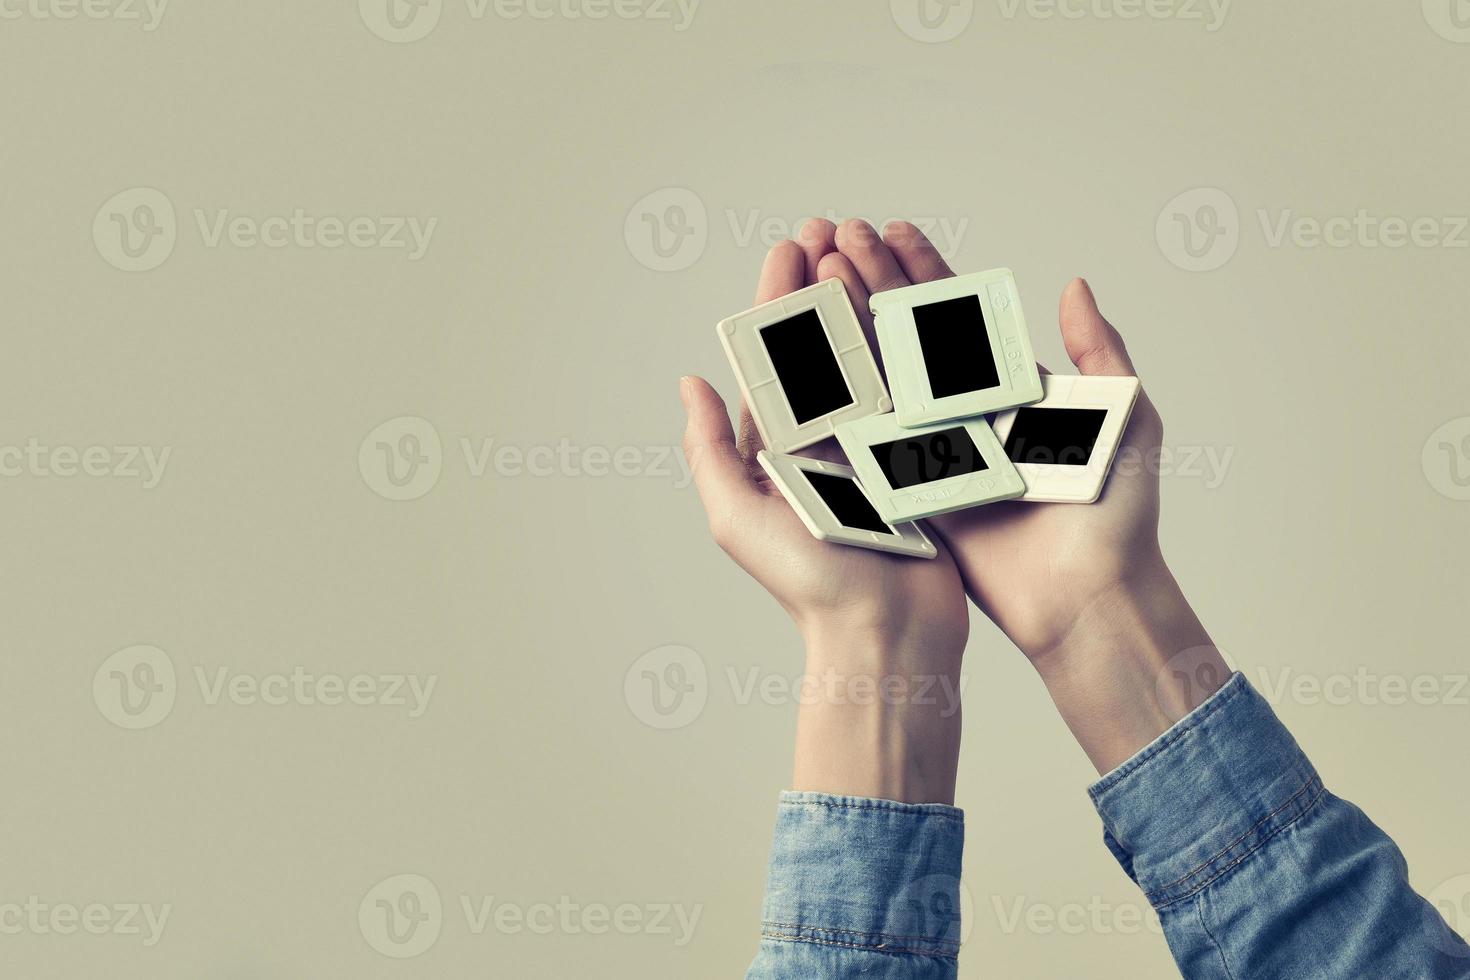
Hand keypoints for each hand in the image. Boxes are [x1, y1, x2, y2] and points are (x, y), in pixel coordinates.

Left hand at [681, 238, 969, 802]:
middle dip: (823, 283)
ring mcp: (874, 446)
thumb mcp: (734, 517)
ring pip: (868, 355)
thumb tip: (687, 381)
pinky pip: (915, 389)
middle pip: (821, 343)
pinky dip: (913, 343)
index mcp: (775, 448)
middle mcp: (822, 440)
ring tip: (871, 247)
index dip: (778, 296)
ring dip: (867, 299)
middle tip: (832, 227)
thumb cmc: (808, 585)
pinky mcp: (920, 458)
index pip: (773, 354)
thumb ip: (707, 449)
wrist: (886, 637)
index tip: (791, 245)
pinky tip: (919, 300)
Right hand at [818, 218, 1227, 772]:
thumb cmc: (1120, 513)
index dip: (925, 270)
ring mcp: (936, 451)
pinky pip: (874, 439)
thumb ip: (1100, 353)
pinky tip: (816, 355)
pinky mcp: (914, 490)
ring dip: (852, 326)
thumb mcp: (1128, 417)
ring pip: (885, 377)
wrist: (1091, 598)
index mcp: (1012, 389)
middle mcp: (968, 414)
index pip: (960, 314)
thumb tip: (1073, 285)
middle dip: (874, 283)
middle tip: (837, 237)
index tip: (892, 229)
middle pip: (910, 335)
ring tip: (821, 278)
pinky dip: (846, 398)